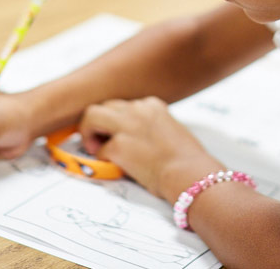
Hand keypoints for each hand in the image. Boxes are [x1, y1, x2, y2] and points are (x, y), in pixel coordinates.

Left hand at [78, 97, 220, 199]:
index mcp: (152, 105)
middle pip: (105, 106)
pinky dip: (103, 158)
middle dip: (99, 123)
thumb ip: (150, 125)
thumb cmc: (186, 160)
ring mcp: (126, 125)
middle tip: (101, 141)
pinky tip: (114, 166)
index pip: (124, 104)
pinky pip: (99, 149)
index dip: (118, 120)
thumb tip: (134, 136)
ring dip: (88, 132)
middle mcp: (138, 109)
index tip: (120, 134)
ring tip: (95, 148)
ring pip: (91, 115)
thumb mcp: (171, 130)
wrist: (190, 174)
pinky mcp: (118, 145)